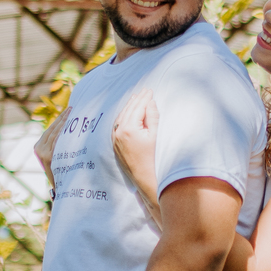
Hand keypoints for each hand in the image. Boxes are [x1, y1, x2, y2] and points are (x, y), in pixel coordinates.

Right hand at [34, 109, 67, 187]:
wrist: (60, 187)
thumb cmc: (60, 171)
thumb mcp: (55, 157)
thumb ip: (57, 145)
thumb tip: (68, 130)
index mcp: (38, 147)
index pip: (50, 130)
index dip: (59, 119)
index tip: (68, 111)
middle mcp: (39, 149)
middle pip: (53, 129)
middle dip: (63, 118)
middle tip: (73, 109)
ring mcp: (43, 153)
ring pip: (56, 134)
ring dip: (65, 123)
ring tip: (74, 114)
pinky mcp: (48, 157)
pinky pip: (58, 142)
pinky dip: (64, 133)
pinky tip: (72, 127)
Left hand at [112, 89, 160, 222]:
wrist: (145, 179)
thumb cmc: (154, 158)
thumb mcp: (155, 135)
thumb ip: (152, 116)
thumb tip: (149, 102)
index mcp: (128, 128)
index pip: (137, 108)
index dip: (145, 98)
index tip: (150, 90)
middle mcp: (118, 132)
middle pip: (128, 110)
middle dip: (136, 100)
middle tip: (144, 91)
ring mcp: (115, 139)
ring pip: (121, 117)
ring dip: (129, 107)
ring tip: (136, 99)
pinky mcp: (115, 145)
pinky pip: (118, 126)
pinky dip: (123, 117)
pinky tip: (128, 114)